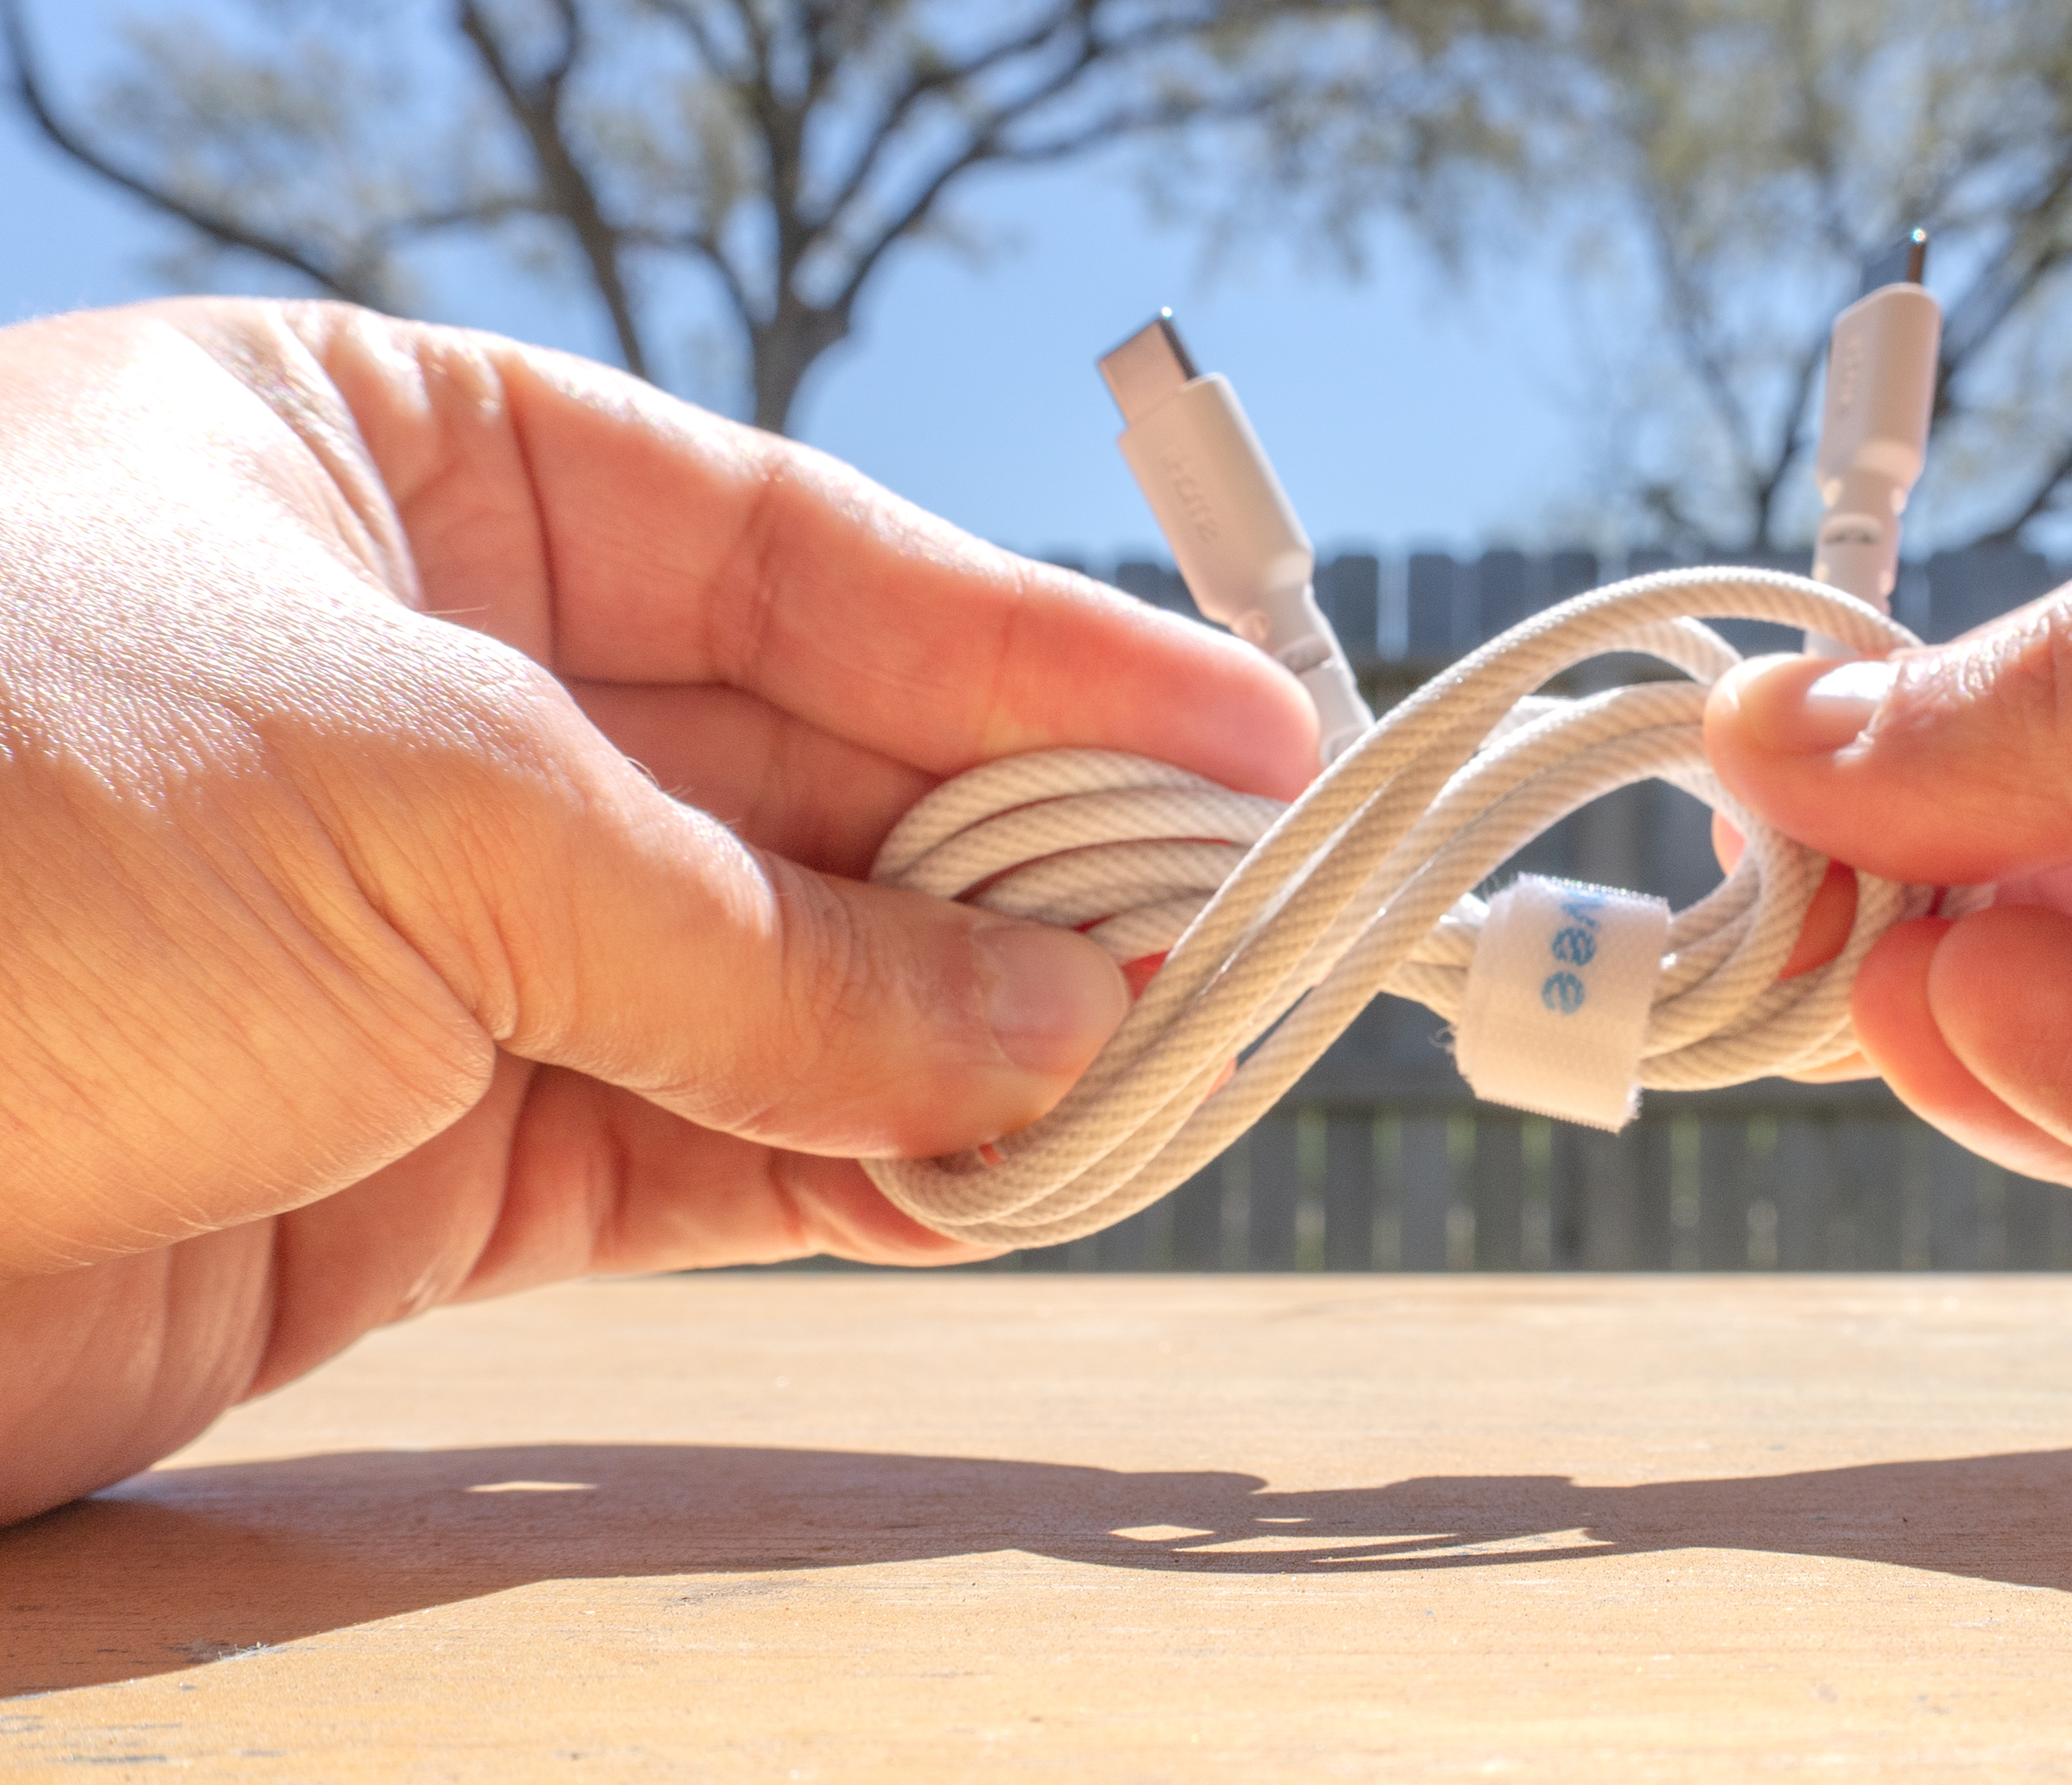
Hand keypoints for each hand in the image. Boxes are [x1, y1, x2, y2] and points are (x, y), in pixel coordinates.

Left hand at [0, 301, 1313, 1520]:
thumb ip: (760, 934)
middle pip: (809, 769)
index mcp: (388, 471)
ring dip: (965, 1035)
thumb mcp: (422, 805)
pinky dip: (852, 1175)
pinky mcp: (399, 1164)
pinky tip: (995, 1176)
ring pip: (775, 981)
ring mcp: (417, 939)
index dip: (1035, 639)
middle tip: (1230, 934)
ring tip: (1151, 1071)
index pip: (788, 541)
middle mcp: (420, 696)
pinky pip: (694, 1154)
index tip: (1240, 730)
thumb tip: (1045, 1012)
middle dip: (1022, 858)